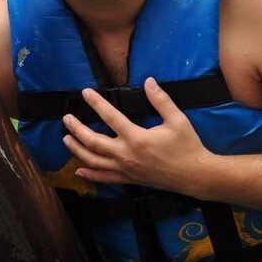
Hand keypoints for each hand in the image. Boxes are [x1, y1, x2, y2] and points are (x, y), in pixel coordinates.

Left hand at [61, 77, 212, 196]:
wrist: (195, 176)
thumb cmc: (187, 146)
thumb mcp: (177, 120)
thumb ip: (161, 100)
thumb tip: (149, 81)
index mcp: (137, 138)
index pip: (110, 117)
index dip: (96, 103)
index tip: (85, 93)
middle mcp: (126, 155)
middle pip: (93, 142)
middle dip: (77, 129)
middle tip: (67, 118)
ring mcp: (125, 169)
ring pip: (94, 161)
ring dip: (77, 150)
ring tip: (66, 139)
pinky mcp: (129, 179)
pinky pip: (104, 178)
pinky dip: (90, 175)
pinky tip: (79, 171)